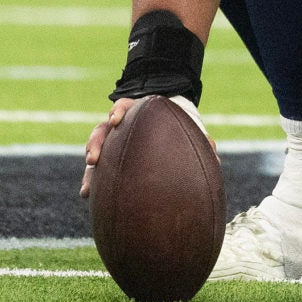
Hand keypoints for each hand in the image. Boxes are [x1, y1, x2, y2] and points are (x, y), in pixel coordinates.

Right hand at [81, 93, 211, 197]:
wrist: (164, 120)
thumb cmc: (176, 122)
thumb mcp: (185, 124)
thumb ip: (197, 136)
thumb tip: (214, 153)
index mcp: (137, 111)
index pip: (124, 106)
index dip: (118, 111)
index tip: (115, 119)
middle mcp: (119, 125)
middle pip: (102, 130)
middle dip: (96, 143)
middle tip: (92, 158)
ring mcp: (111, 140)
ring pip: (95, 152)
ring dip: (90, 169)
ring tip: (87, 189)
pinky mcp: (107, 154)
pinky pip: (96, 166)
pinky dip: (92, 179)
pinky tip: (88, 195)